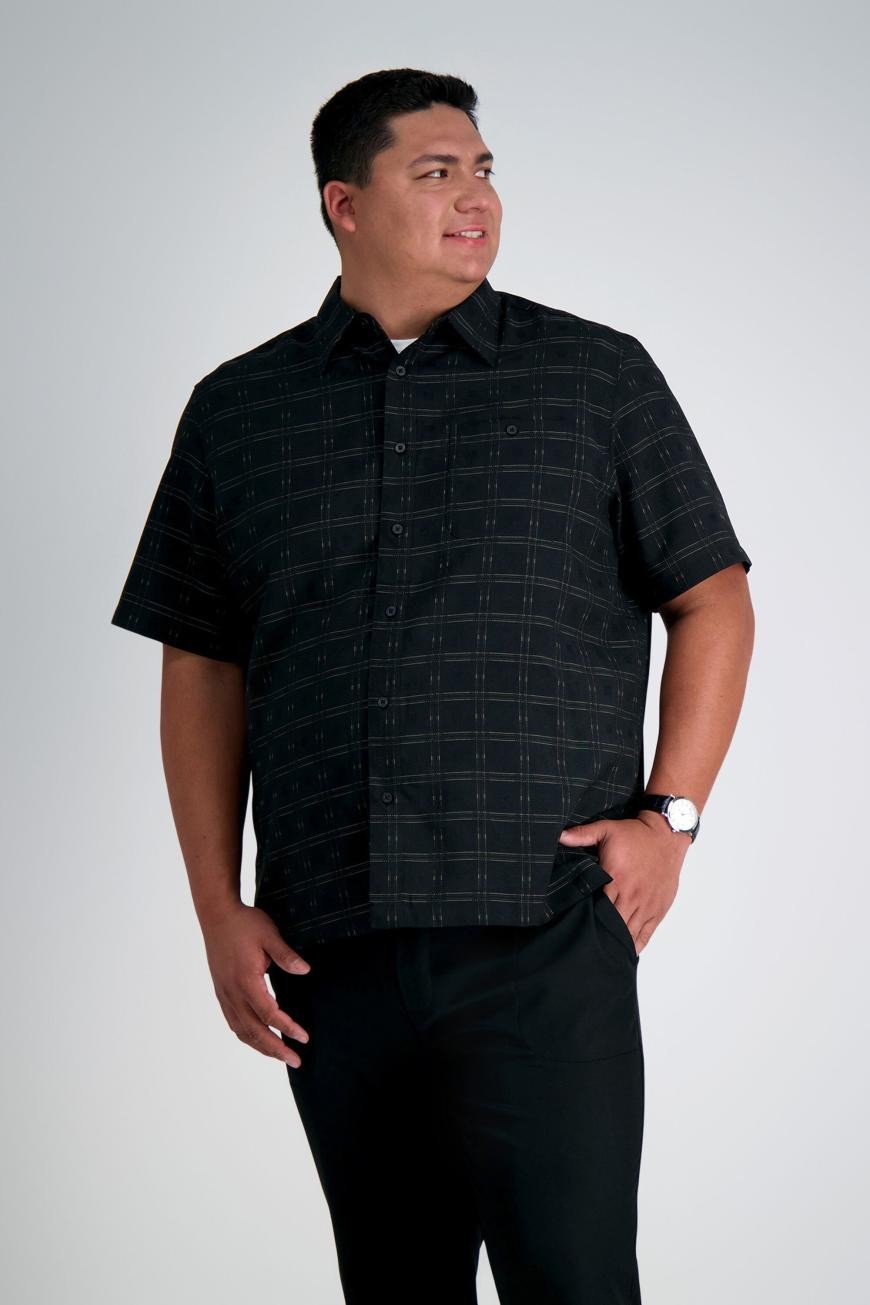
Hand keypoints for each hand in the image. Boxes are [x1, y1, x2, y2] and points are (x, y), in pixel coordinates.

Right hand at [199, 902, 311, 1067]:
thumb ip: (286, 955)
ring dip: (261, 1046)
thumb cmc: (244, 923)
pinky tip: (257, 1040)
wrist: (217, 915)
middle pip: (254, 1030)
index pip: (269, 1013)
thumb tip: (305, 971)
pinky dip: (246, 1036)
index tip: (304, 1038)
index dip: (287, 1028)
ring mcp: (224, 994)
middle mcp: (232, 992)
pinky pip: (233, 1022)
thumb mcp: (269, 934)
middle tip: (296, 1061)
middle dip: (276, 1049)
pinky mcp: (221, 992)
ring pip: (241, 1030)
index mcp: (245, 980)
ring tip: (280, 1056)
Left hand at [558, 812, 689, 952]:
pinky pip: (646, 934)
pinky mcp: (658, 910)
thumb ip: (583, 834)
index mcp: (616, 879)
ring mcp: (646, 905)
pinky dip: (635, 944)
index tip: (575, 926)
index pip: (597, 908)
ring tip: (602, 951)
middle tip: (585, 943)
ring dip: (616, 941)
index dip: (586, 919)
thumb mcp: (607, 829)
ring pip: (628, 933)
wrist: (666, 835)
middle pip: (612, 924)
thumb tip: (560, 835)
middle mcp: (632, 896)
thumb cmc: (636, 834)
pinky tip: (625, 951)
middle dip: (599, 934)